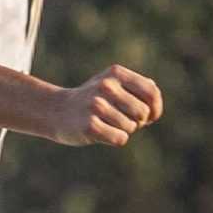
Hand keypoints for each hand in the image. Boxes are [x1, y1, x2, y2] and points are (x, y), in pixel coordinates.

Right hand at [42, 64, 162, 146]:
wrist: (57, 111)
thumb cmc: (93, 99)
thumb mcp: (113, 84)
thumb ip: (138, 86)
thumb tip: (154, 98)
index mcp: (116, 73)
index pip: (151, 92)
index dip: (155, 109)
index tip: (149, 118)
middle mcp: (106, 86)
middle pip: (142, 112)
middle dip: (137, 122)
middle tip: (121, 120)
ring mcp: (96, 105)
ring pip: (131, 127)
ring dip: (123, 130)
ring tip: (107, 124)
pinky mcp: (90, 125)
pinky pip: (120, 138)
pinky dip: (115, 139)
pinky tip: (102, 133)